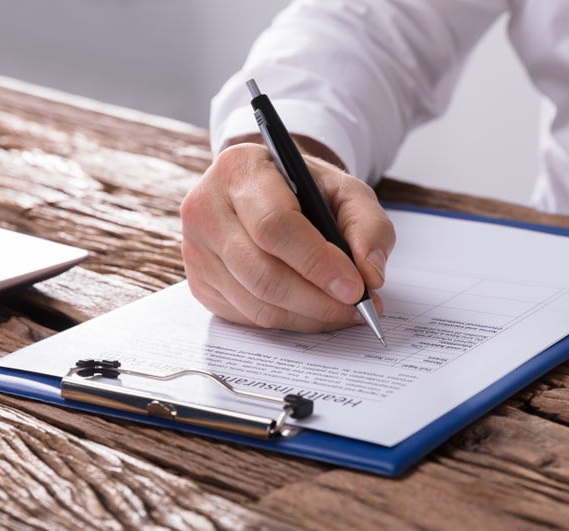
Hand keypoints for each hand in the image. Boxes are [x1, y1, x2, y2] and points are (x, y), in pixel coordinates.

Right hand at [180, 142, 394, 331]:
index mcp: (240, 169)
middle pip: (263, 273)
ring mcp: (196, 249)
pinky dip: (290, 322)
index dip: (317, 263)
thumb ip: (369, 226)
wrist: (269, 191)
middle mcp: (206, 208)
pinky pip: (248, 317)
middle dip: (318, 300)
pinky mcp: (200, 282)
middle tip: (359, 309)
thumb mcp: (347, 191)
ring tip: (345, 312)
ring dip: (309, 317)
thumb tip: (371, 276)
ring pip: (257, 303)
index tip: (355, 287)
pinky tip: (316, 311)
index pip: (274, 226)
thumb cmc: (307, 189)